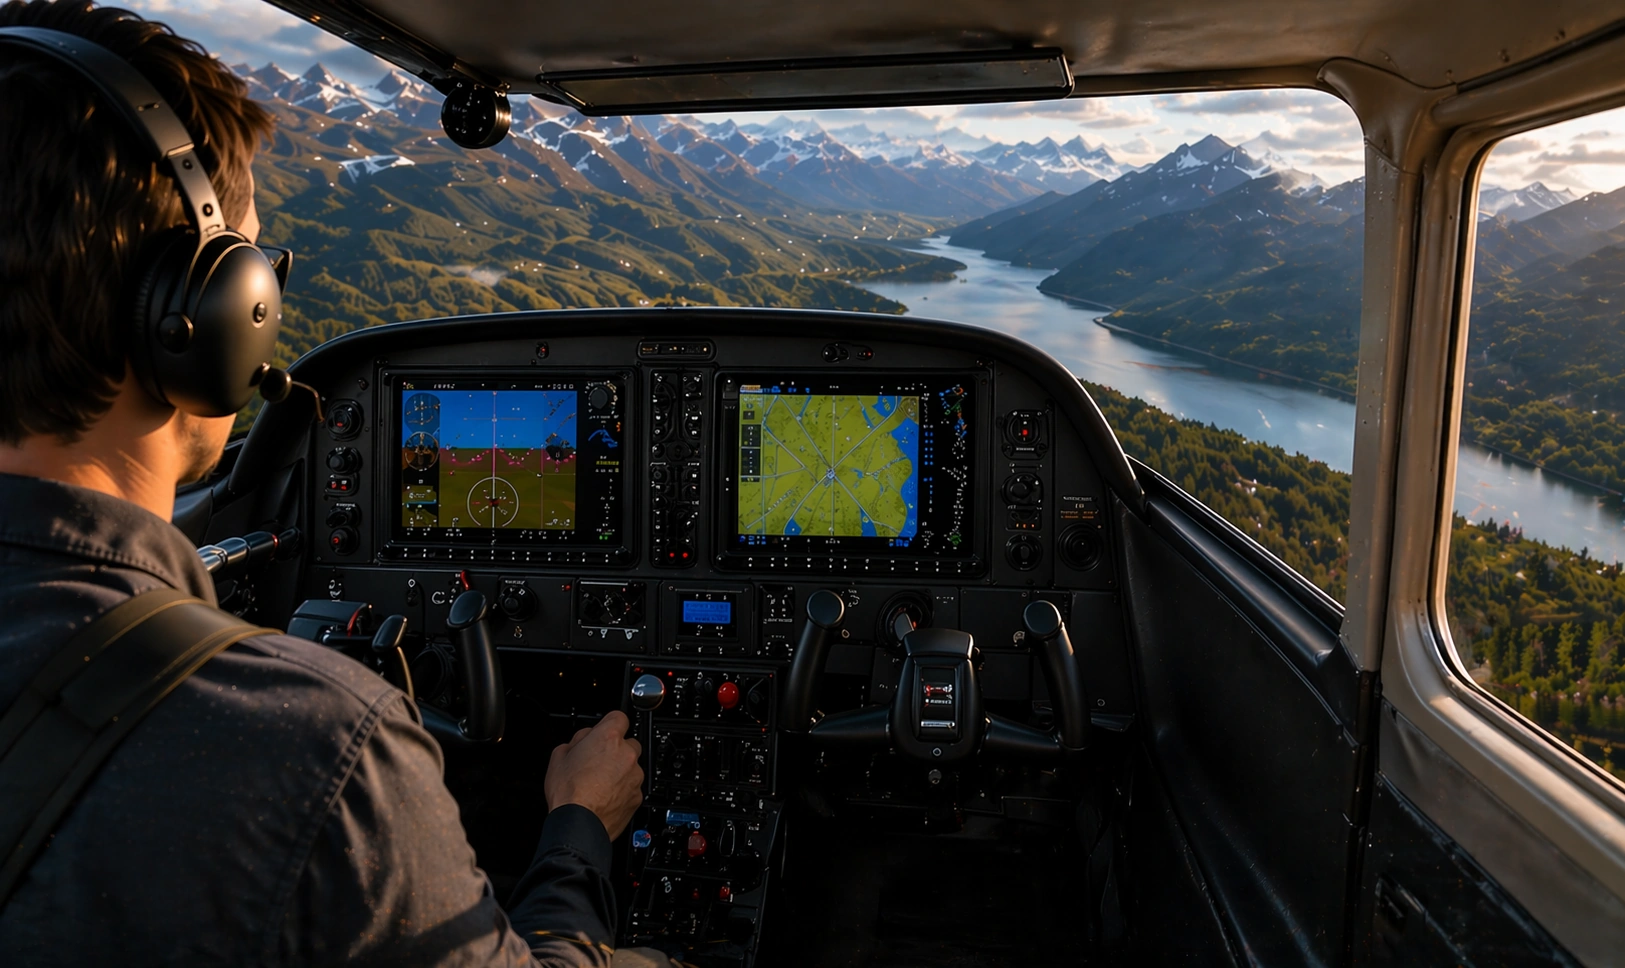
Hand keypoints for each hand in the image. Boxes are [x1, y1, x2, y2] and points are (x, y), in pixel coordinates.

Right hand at [544, 710, 644, 839]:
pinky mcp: (637, 796)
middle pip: (628, 743)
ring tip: (598, 784)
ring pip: (631, 766)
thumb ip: (577, 740)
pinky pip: (632, 787)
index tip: (604, 730)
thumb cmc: (568, 793)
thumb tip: (585, 738)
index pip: (618, 717)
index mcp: (608, 739)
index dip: (609, 724)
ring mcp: (635, 776)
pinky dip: (622, 790)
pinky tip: (605, 797)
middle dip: (616, 750)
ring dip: (620, 771)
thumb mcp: (559, 757)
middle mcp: (626, 754)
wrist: (579, 825)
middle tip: (597, 762)